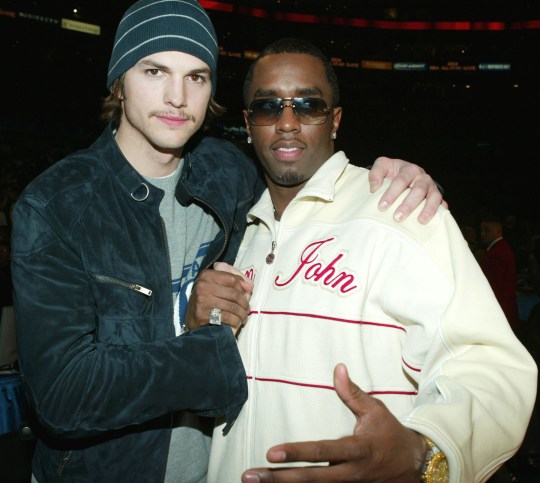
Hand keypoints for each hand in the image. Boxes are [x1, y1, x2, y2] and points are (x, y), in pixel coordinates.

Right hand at [184, 265, 252, 334]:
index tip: (246, 293)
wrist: (193, 321)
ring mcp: (202, 300)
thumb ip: (234, 281)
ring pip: (233, 306)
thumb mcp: (216, 286)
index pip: (232, 279)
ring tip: (243, 316)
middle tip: (246, 309)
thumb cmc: (208, 301)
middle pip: (234, 293)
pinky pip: (228, 317)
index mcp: (206, 276)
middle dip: (244, 303)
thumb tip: (249, 286)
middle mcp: (203, 286)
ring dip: (242, 313)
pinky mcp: (203, 315)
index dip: (242, 287)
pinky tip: (236, 322)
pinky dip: (236, 321)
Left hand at [241, 364, 426, 481]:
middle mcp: (350, 474)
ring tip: (253, 482)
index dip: (297, 453)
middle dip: (277, 479)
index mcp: (356, 450)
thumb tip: (337, 368)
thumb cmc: (391, 435)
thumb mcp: (375, 411)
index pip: (322, 452)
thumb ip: (353, 392)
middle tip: (249, 476)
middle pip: (310, 480)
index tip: (270, 452)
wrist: (415, 466)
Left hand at [369, 156, 446, 223]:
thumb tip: (374, 188)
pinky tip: (437, 221)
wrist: (405, 174)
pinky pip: (442, 204)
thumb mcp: (382, 167)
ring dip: (428, 209)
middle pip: (418, 190)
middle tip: (397, 217)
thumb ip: (375, 174)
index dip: (392, 193)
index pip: (401, 181)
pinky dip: (441, 211)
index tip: (382, 207)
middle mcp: (423, 178)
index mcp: (409, 169)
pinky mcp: (437, 197)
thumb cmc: (392, 172)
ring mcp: (432, 188)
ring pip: (434, 197)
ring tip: (421, 221)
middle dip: (408, 205)